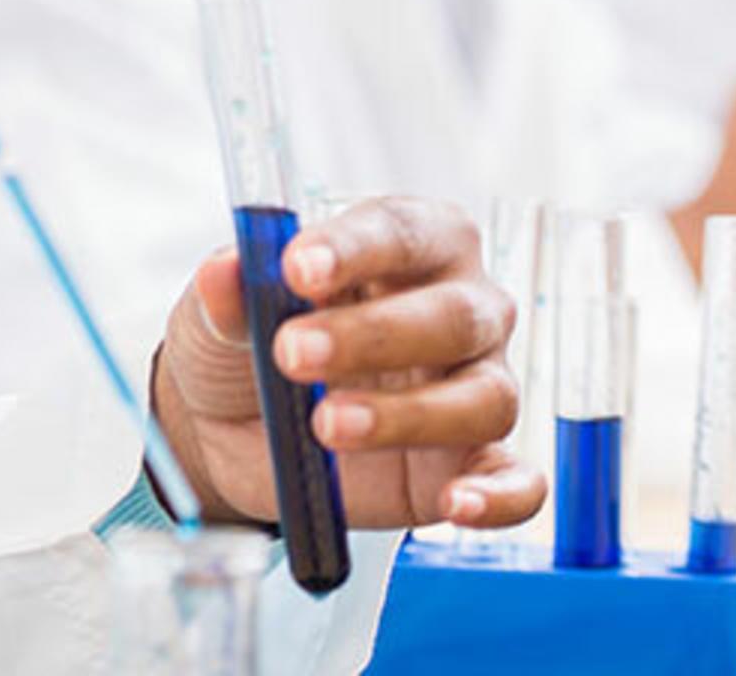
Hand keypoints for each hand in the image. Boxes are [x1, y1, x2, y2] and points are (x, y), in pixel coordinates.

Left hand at [151, 195, 542, 532]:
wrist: (233, 430)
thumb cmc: (246, 344)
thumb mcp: (218, 314)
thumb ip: (227, 295)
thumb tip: (224, 269)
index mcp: (406, 245)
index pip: (399, 230)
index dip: (353, 248)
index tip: (297, 268)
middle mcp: (460, 308)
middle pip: (452, 314)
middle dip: (373, 335)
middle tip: (292, 353)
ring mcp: (475, 386)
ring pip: (484, 398)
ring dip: (407, 416)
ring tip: (327, 426)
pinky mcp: (473, 463)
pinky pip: (517, 481)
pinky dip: (498, 496)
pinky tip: (457, 505)